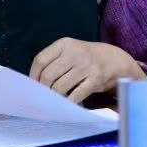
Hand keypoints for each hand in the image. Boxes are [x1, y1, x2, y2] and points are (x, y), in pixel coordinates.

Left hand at [29, 38, 145, 102]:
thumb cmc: (86, 57)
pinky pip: (76, 95)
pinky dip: (69, 102)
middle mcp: (75, 53)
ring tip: (55, 100)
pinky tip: (68, 103)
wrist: (114, 59)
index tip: (32, 86)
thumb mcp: (70, 50)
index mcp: (64, 44)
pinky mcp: (96, 79)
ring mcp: (86, 66)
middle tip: (43, 96)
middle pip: (48, 75)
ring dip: (55, 97)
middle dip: (43, 89)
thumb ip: (54, 60)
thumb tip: (35, 81)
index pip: (40, 60)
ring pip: (60, 87)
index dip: (33, 75)